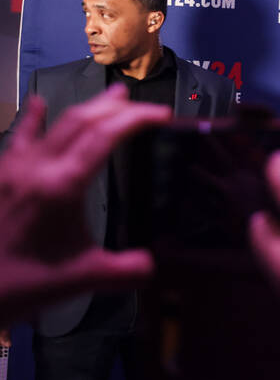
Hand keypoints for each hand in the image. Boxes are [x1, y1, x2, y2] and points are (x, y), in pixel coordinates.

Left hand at [0, 85, 168, 326]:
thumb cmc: (25, 284)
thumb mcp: (82, 280)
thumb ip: (125, 270)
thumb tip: (154, 264)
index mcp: (61, 186)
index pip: (104, 136)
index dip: (136, 119)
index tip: (163, 115)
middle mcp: (37, 167)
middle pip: (81, 121)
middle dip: (115, 107)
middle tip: (144, 104)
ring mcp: (14, 168)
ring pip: (54, 124)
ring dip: (87, 107)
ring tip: (112, 96)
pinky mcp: (0, 176)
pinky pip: (20, 138)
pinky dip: (33, 119)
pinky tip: (37, 104)